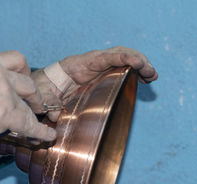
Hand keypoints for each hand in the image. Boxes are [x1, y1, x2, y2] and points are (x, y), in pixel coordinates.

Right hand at [0, 51, 56, 144]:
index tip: (25, 82)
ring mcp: (4, 91)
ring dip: (33, 116)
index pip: (15, 59)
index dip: (25, 73)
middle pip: (28, 82)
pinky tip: (46, 136)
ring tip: (38, 128)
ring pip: (29, 104)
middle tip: (35, 106)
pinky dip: (40, 131)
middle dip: (34, 96)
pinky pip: (29, 123)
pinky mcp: (5, 112)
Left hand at [31, 46, 157, 120]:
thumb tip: (55, 116)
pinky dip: (134, 71)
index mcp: (80, 64)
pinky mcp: (102, 72)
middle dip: (138, 61)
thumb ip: (51, 103)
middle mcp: (92, 61)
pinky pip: (120, 67)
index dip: (123, 58)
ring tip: (152, 76)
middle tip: (151, 74)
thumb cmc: (47, 88)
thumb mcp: (47, 96)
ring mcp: (98, 66)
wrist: (45, 84)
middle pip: (119, 54)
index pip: (105, 57)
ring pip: (122, 59)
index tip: (138, 63)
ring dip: (139, 65)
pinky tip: (143, 79)